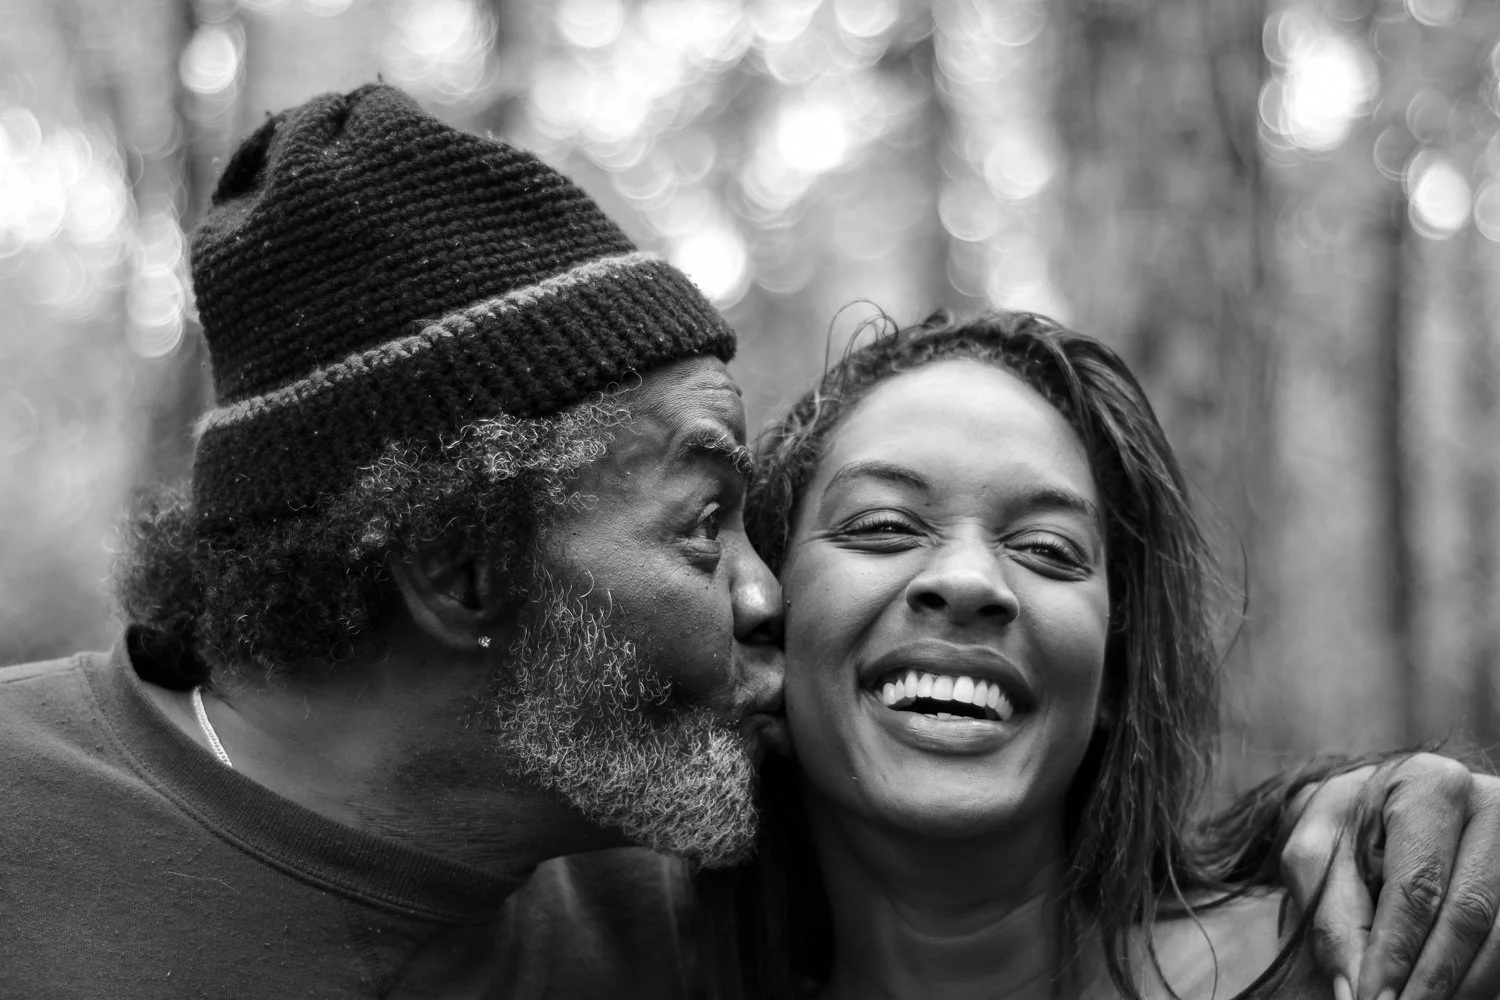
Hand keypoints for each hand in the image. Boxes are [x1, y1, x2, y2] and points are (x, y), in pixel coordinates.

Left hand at [1280, 753, 1499, 999]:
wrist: (1378, 808)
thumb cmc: (1345, 829)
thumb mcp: (1316, 855)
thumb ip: (1331, 918)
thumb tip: (1354, 991)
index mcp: (1428, 786)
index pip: (1417, 885)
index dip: (1396, 952)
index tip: (1372, 999)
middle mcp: (1489, 807)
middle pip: (1471, 914)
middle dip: (1433, 978)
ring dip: (1463, 986)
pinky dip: (1483, 979)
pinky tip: (1449, 995)